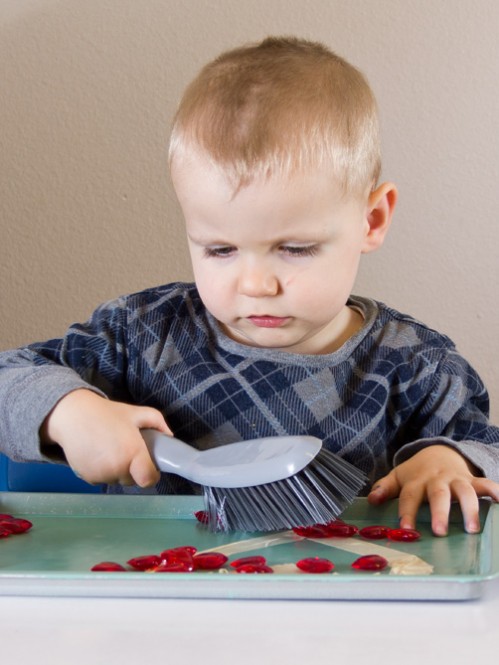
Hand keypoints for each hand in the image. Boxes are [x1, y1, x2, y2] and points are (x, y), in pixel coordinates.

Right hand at [41, 389, 171, 486]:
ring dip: (118, 471)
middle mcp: (116, 468)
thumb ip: (158, 423)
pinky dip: (103, 472)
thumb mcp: (137, 412)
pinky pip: (102, 480)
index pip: (148, 479)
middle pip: (133, 480)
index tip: (150, 466)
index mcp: (132, 453)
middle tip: (127, 451)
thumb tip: (170, 437)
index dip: (152, 475)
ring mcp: (100, 475)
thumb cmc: (107, 413)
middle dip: (134, 470)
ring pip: (116, 480)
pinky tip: (99, 455)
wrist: (72, 415)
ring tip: (112, 451)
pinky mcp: (86, 478)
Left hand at [367, 444, 498, 535]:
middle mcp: (436, 480)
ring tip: (472, 529)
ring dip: (469, 509)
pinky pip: (485, 483)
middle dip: (439, 513)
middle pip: (438, 495)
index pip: (409, 497)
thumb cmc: (416, 473)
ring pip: (464, 492)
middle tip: (439, 532)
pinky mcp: (472, 480)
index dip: (406, 512)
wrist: (439, 452)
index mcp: (416, 482)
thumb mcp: (398, 478)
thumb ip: (385, 488)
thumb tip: (372, 499)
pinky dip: (495, 490)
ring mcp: (455, 479)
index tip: (404, 529)